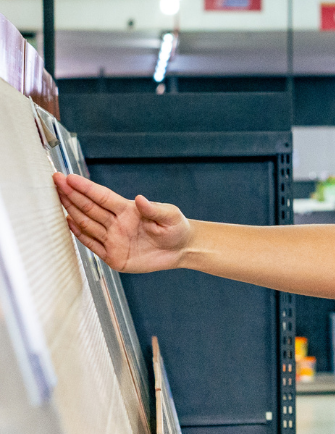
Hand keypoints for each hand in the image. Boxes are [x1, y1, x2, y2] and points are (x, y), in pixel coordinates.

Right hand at [53, 172, 191, 273]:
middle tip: (55, 181)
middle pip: (89, 207)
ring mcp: (113, 238)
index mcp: (128, 210)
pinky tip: (68, 223)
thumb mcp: (170, 216)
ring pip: (87, 223)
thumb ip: (154, 209)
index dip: (85, 188)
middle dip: (72, 194)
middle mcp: (117, 223)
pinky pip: (92, 244)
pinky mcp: (113, 255)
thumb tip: (139, 199)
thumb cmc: (176, 229)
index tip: (69, 178)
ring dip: (72, 211)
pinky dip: (80, 234)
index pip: (102, 197)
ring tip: (57, 198)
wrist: (181, 250)